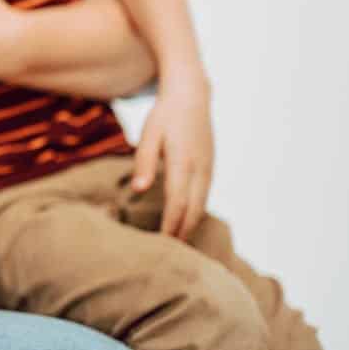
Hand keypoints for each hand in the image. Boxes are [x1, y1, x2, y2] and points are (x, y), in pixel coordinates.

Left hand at [131, 73, 213, 240]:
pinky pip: (204, 196)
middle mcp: (200, 169)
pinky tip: (185, 220)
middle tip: (168, 254)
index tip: (161, 244)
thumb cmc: (165, 115)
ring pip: (201, 206)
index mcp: (182, 162)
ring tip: (176, 243)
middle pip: (193, 210)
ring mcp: (208, 169)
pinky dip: (195, 212)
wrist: (192, 95)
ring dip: (190, 225)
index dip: (170, 225)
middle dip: (181, 233)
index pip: (177, 202)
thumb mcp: (149, 135)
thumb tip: (138, 190)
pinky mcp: (211, 167)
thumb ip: (144, 163)